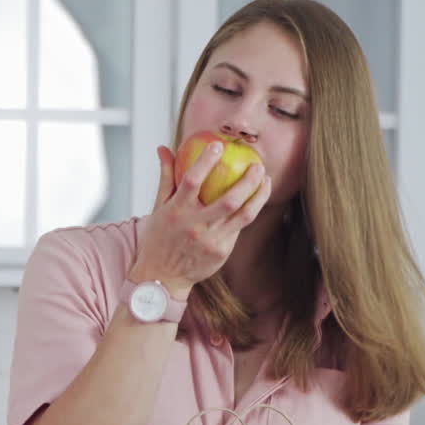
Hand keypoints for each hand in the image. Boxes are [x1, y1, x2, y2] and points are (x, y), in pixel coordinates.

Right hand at [128, 142, 270, 295]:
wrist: (161, 278)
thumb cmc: (159, 239)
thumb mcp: (158, 208)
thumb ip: (166, 178)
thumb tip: (164, 149)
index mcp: (176, 211)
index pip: (192, 181)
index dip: (206, 162)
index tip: (218, 145)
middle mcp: (195, 226)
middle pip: (229, 199)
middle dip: (248, 179)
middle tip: (257, 164)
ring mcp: (210, 241)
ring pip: (243, 215)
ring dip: (259, 196)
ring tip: (266, 180)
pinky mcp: (221, 252)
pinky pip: (239, 228)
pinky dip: (249, 212)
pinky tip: (256, 200)